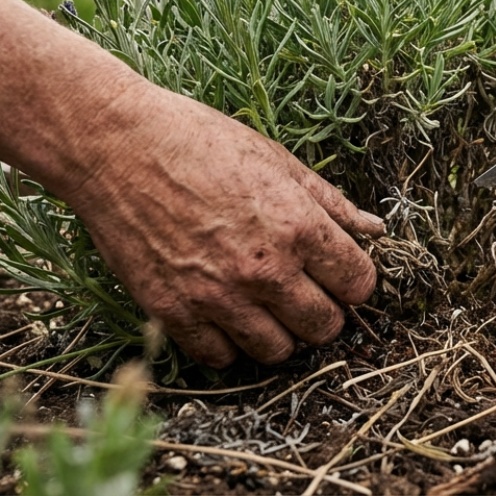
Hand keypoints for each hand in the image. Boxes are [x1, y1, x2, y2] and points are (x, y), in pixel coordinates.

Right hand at [64, 84, 383, 367]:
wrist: (117, 146)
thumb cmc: (201, 141)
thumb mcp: (277, 160)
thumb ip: (330, 202)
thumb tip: (375, 229)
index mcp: (299, 227)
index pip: (359, 285)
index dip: (355, 281)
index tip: (341, 274)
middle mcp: (265, 269)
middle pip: (325, 327)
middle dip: (325, 313)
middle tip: (307, 294)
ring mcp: (218, 296)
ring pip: (277, 351)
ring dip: (280, 334)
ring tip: (268, 307)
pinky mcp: (173, 312)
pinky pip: (220, 357)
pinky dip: (228, 343)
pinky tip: (226, 315)